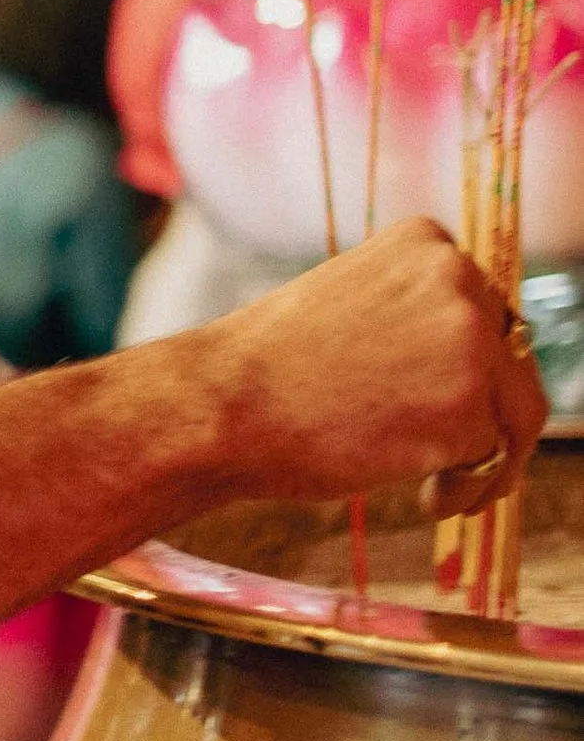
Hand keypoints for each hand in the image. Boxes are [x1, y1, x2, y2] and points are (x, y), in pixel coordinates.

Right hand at [192, 219, 545, 517]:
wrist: (221, 405)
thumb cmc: (267, 370)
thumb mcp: (349, 309)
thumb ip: (411, 321)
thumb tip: (465, 376)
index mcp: (424, 242)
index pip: (482, 310)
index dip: (469, 368)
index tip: (436, 403)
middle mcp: (458, 276)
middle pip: (511, 359)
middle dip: (487, 415)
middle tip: (450, 462)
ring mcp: (469, 338)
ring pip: (518, 411)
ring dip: (490, 458)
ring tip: (440, 490)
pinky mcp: (470, 404)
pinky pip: (498, 459)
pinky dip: (470, 488)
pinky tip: (425, 498)